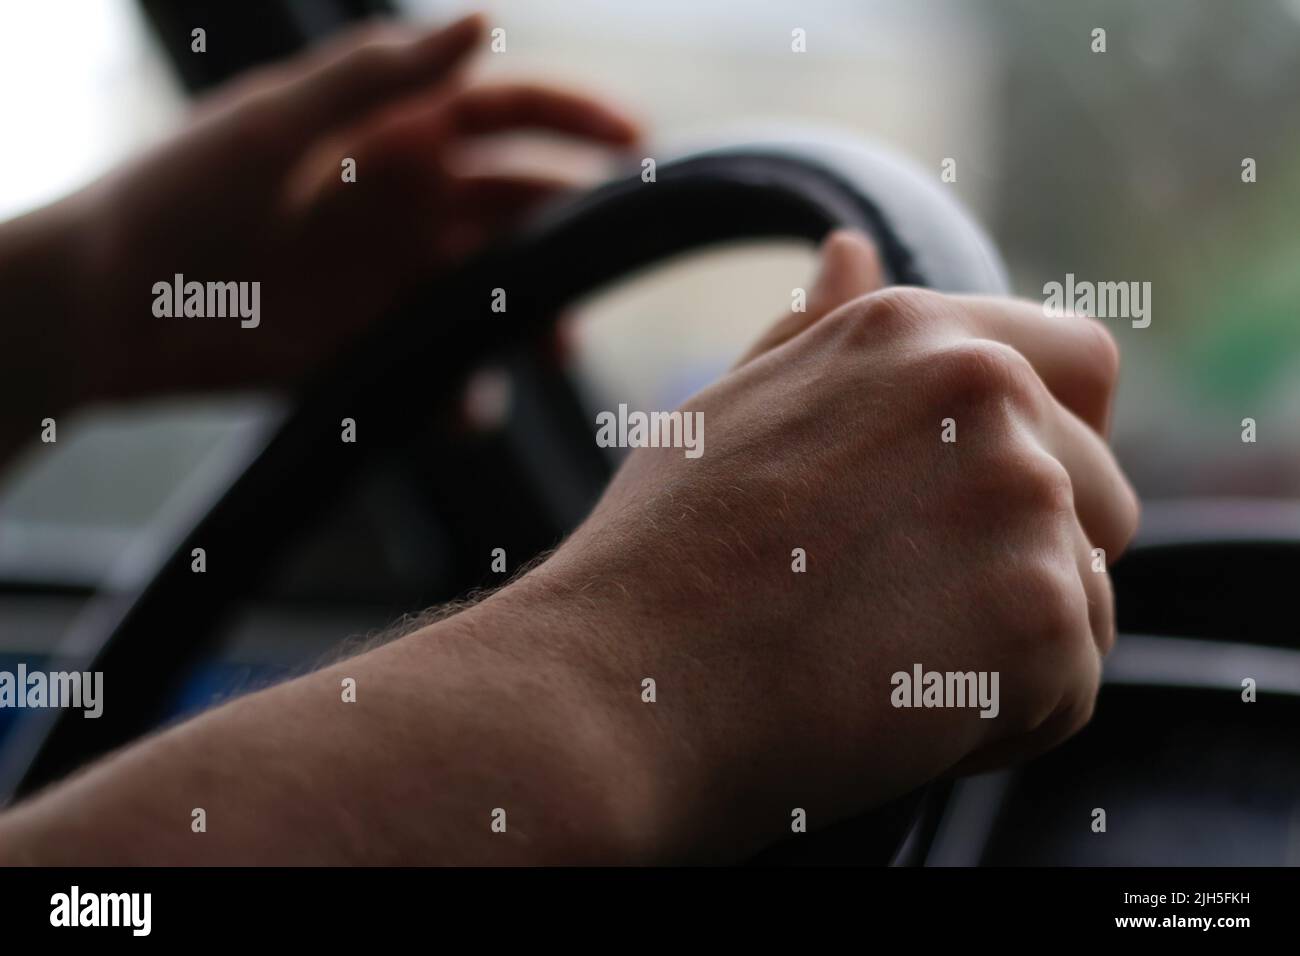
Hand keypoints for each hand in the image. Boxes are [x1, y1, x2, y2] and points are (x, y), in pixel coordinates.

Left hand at [63, 14, 638, 398]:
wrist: (109, 309)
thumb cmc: (182, 195)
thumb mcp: (279, 121)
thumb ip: (380, 75)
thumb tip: (486, 22)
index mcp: (392, 133)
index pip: (506, 111)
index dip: (576, 118)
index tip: (639, 144)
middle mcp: (406, 201)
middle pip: (520, 204)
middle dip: (572, 229)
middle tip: (608, 259)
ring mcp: (393, 277)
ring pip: (495, 291)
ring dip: (533, 317)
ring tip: (556, 346)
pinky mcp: (374, 346)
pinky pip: (443, 370)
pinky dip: (464, 394)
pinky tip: (467, 408)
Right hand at [505, 231, 1138, 859]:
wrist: (620, 691)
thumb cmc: (658, 559)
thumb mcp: (724, 410)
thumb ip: (814, 332)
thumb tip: (852, 248)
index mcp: (915, 334)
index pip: (1078, 365)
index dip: (1055, 443)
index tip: (983, 512)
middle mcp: (987, 393)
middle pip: (1101, 492)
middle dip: (1031, 560)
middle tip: (907, 611)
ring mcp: (1022, 499)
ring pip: (1086, 596)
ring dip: (1010, 646)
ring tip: (886, 664)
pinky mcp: (1040, 617)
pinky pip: (1069, 688)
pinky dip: (1002, 721)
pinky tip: (898, 714)